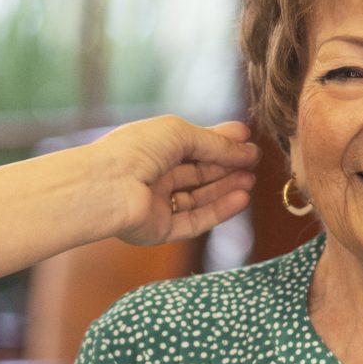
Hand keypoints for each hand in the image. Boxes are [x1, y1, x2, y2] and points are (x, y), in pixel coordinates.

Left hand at [92, 116, 259, 246]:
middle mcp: (154, 175)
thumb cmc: (136, 150)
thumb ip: (215, 143)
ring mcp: (157, 204)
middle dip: (227, 166)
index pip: (193, 145)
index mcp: (152, 148)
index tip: (248, 140)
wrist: (106, 186)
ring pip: (199, 198)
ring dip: (226, 188)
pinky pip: (195, 221)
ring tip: (251, 180)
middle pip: (198, 172)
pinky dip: (219, 211)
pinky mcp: (160, 230)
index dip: (221, 143)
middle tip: (255, 162)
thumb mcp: (180, 134)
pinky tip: (241, 198)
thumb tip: (246, 147)